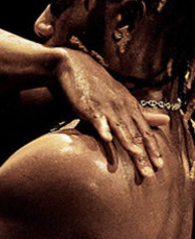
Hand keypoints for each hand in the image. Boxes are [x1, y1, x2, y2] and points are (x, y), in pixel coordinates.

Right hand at [55, 47, 168, 177]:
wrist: (72, 66)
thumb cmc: (96, 86)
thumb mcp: (121, 98)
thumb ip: (141, 113)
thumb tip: (166, 120)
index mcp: (130, 106)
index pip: (145, 131)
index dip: (153, 149)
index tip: (160, 166)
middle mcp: (122, 107)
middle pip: (136, 133)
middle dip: (144, 154)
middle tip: (151, 172)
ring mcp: (106, 107)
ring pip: (121, 128)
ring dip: (129, 144)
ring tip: (138, 158)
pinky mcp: (89, 106)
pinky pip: (97, 119)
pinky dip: (102, 128)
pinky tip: (107, 138)